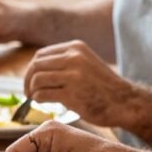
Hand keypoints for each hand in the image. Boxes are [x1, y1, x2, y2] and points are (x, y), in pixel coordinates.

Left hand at [23, 40, 140, 127]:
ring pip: (37, 79)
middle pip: (35, 66)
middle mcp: (74, 58)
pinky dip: (38, 99)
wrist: (125, 102)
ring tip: (36, 98)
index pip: (40, 54)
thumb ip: (63, 62)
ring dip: (32, 91)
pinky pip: (42, 94)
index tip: (31, 80)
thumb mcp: (85, 64)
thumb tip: (34, 70)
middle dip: (27, 80)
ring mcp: (73, 75)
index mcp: (76, 48)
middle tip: (28, 92)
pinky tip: (43, 103)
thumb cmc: (102, 87)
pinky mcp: (72, 93)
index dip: (31, 69)